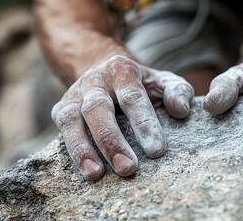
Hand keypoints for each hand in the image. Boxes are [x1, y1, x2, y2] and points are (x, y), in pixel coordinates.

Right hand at [52, 55, 193, 179]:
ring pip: (72, 119)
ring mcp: (74, 94)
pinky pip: (62, 129)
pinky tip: (86, 170)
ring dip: (83, 148)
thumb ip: (177, 91)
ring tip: (96, 174)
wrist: (103, 68)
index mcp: (122, 69)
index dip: (144, 123)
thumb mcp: (162, 80)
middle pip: (98, 109)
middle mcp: (95, 80)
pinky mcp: (61, 108)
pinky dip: (72, 150)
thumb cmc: (140, 83)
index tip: (156, 151)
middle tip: (128, 168)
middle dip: (112, 140)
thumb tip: (181, 111)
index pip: (133, 97)